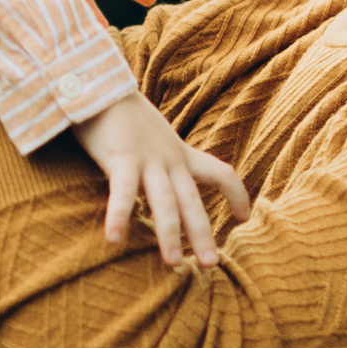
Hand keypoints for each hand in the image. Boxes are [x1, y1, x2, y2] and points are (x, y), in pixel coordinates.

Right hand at [72, 88, 249, 272]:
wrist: (100, 82)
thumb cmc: (119, 113)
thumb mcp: (151, 137)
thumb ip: (157, 159)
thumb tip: (157, 186)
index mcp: (179, 153)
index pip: (221, 173)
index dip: (237, 195)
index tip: (246, 217)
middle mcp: (168, 159)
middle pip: (192, 201)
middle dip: (202, 234)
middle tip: (211, 265)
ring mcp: (146, 159)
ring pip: (165, 203)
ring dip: (169, 235)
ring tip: (175, 265)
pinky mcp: (121, 158)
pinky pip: (124, 191)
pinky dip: (120, 215)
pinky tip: (114, 240)